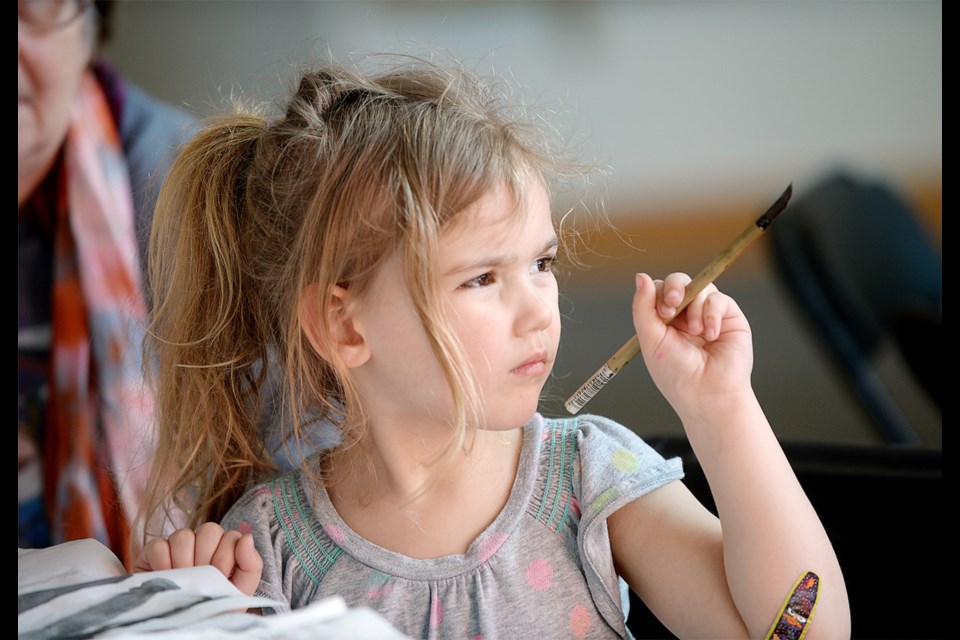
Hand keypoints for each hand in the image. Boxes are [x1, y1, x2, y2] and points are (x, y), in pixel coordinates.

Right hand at [133, 522, 262, 596]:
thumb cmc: (214, 608)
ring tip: (184, 582)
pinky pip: (159, 546)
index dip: (226, 558)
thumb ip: (251, 564)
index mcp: (226, 549)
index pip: (231, 536)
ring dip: (184, 562)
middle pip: (209, 531)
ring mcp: (178, 545)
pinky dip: (162, 562)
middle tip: (201, 579)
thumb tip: (247, 537)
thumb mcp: (240, 591)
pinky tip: (165, 577)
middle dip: (206, 559)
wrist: (185, 628)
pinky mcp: (154, 552)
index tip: (221, 578)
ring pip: (183, 536)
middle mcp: (202, 543)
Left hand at [632, 272, 753, 413]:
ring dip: (694, 308)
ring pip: (700, 287)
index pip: (657, 290)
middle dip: (674, 288)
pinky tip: (711, 335)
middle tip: (672, 308)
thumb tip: (640, 276)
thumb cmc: (676, 374)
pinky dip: (712, 314)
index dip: (657, 293)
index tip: (662, 313)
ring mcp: (707, 314)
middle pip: (678, 281)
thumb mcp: (650, 340)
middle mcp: (685, 314)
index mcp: (663, 320)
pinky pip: (719, 299)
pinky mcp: (729, 317)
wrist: (707, 394)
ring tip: (695, 332)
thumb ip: (643, 308)